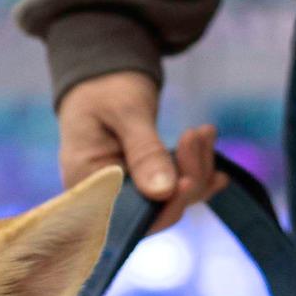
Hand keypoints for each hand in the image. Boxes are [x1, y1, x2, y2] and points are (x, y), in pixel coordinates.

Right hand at [58, 72, 226, 232]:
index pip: (127, 220)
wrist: (102, 76)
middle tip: (197, 134)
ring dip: (197, 169)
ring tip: (204, 132)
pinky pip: (176, 190)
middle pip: (155, 213)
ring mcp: (128, 195)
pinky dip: (197, 170)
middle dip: (186, 180)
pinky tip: (207, 148)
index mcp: (88, 188)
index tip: (189, 181)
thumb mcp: (125, 112)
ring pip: (172, 201)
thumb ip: (144, 152)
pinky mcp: (145, 186)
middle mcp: (106, 199)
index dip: (162, 210)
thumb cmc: (105, 89)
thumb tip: (165, 192)